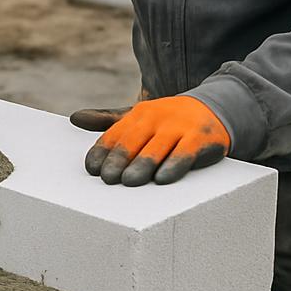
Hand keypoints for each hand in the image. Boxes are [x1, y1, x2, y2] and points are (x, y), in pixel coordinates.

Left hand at [71, 95, 230, 185]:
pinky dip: (173, 166)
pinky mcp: (200, 137)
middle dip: (119, 161)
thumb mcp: (140, 118)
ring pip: (156, 149)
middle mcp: (157, 118)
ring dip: (142, 165)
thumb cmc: (169, 122)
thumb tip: (75, 118)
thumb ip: (109, 122)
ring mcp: (179, 127)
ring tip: (129, 182)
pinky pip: (185, 153)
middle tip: (108, 179)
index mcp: (138, 114)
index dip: (102, 153)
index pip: (115, 135)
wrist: (215, 108)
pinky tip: (163, 179)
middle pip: (133, 142)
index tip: (92, 170)